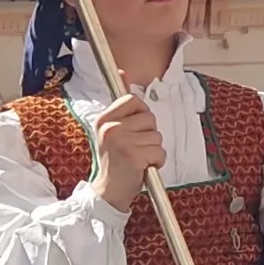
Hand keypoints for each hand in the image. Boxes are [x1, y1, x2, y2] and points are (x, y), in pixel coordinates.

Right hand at [83, 95, 164, 212]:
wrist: (108, 192)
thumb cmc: (115, 162)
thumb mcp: (111, 130)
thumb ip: (120, 105)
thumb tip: (123, 72)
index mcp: (104, 120)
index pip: (133, 99)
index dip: (141, 114)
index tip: (136, 129)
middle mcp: (110, 129)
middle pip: (149, 118)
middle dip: (149, 135)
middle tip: (136, 148)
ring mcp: (121, 142)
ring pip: (157, 136)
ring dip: (154, 150)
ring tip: (139, 159)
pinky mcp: (133, 156)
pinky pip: (159, 152)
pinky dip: (157, 162)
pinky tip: (143, 167)